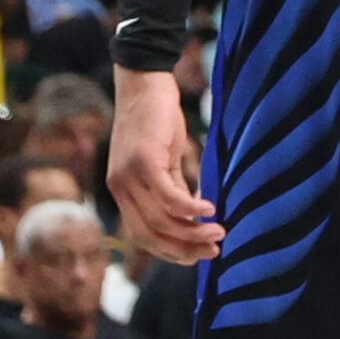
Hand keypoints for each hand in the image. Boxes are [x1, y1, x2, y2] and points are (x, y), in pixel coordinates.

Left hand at [108, 66, 223, 262]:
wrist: (144, 82)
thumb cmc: (157, 120)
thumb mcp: (165, 160)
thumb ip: (173, 189)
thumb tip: (192, 217)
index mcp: (122, 192)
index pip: (142, 236)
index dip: (170, 251)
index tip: (197, 256)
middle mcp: (120, 188)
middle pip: (150, 235)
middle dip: (184, 248)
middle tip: (214, 250)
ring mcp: (129, 176)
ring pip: (161, 219)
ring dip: (193, 231)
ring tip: (219, 232)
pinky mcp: (144, 161)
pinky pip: (168, 197)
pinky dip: (190, 209)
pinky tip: (210, 210)